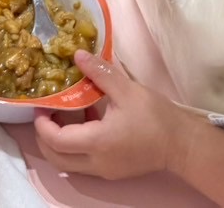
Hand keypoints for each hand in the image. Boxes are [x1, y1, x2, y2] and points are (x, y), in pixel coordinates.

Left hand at [33, 51, 190, 179]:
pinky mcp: (112, 170)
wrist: (182, 144)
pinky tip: (87, 119)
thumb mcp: (126, 89)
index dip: (42, 123)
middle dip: (44, 136)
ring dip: (59, 142)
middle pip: (56, 158)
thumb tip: (76, 55)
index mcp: (97, 142)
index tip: (41, 104)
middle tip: (45, 113)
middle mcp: (96, 162)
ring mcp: (104, 170)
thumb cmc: (155, 116)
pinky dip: (76, 145)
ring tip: (63, 113)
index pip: (55, 140)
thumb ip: (100, 72)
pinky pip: (84, 161)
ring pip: (69, 162)